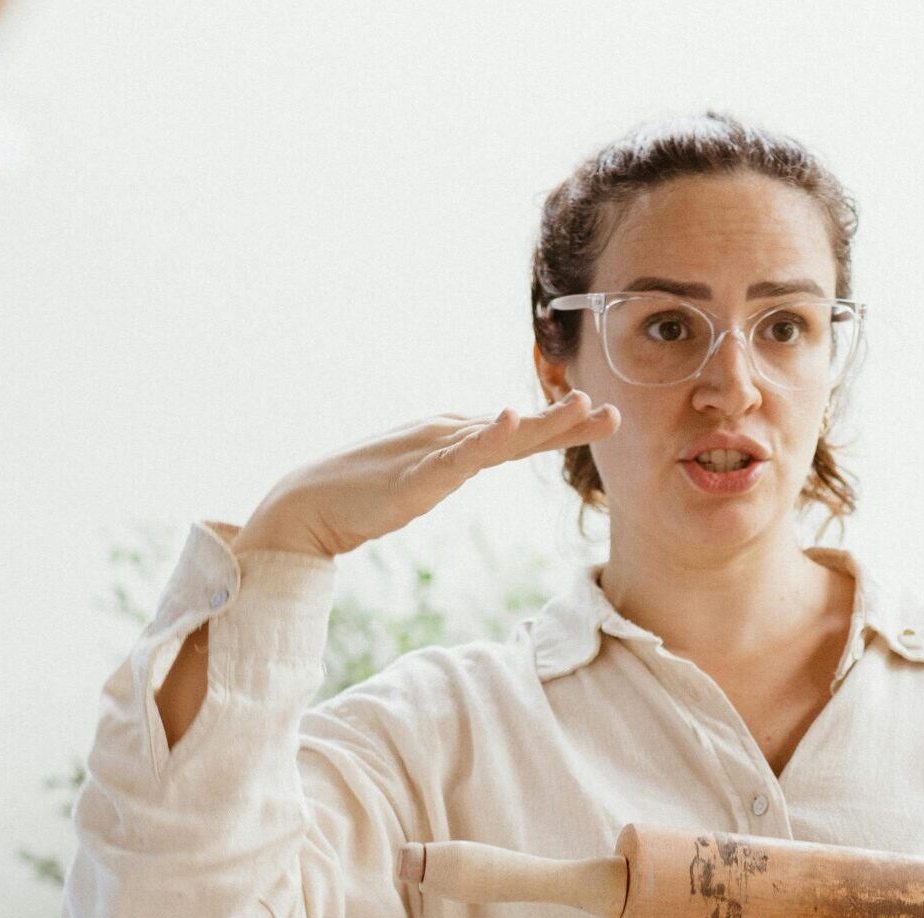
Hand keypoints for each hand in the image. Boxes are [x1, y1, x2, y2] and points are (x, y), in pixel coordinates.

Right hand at [235, 391, 618, 557]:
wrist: (310, 505)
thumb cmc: (362, 496)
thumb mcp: (422, 479)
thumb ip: (453, 465)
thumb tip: (481, 454)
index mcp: (453, 438)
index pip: (517, 435)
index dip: (560, 428)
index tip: (601, 419)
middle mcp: (449, 433)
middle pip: (520, 430)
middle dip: (568, 422)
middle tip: (614, 413)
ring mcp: (433, 448)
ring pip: (500, 435)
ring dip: (543, 422)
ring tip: (583, 406)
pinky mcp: (417, 470)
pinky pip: (459, 454)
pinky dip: (487, 437)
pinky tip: (511, 420)